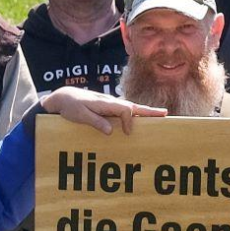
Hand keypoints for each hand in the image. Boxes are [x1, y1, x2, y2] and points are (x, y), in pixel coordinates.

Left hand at [43, 86, 165, 134]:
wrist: (64, 97)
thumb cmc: (71, 106)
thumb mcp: (80, 116)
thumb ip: (96, 122)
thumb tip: (111, 131)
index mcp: (106, 103)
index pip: (126, 110)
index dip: (130, 122)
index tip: (128, 133)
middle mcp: (111, 102)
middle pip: (134, 106)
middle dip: (150, 111)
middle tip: (165, 114)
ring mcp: (110, 104)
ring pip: (132, 108)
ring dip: (145, 112)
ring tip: (159, 115)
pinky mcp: (108, 108)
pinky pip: (125, 111)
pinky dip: (136, 114)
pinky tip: (141, 118)